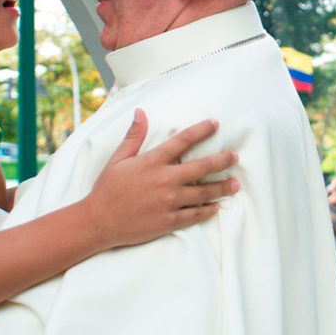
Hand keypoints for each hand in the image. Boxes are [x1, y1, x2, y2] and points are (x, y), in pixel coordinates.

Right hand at [82, 109, 238, 248]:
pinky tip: (216, 207)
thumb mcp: (118, 159)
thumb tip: (140, 113)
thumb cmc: (107, 189)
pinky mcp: (170, 220)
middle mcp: (165, 180)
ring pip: (204, 192)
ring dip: (222, 187)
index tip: (215, 124)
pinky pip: (195, 214)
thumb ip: (133, 137)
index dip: (201, 131)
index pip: (183, 141)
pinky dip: (208, 210)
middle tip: (235, 156)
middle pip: (202, 167)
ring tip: (235, 184)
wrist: (99, 221)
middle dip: (222, 160)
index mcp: (153, 162)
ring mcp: (169, 202)